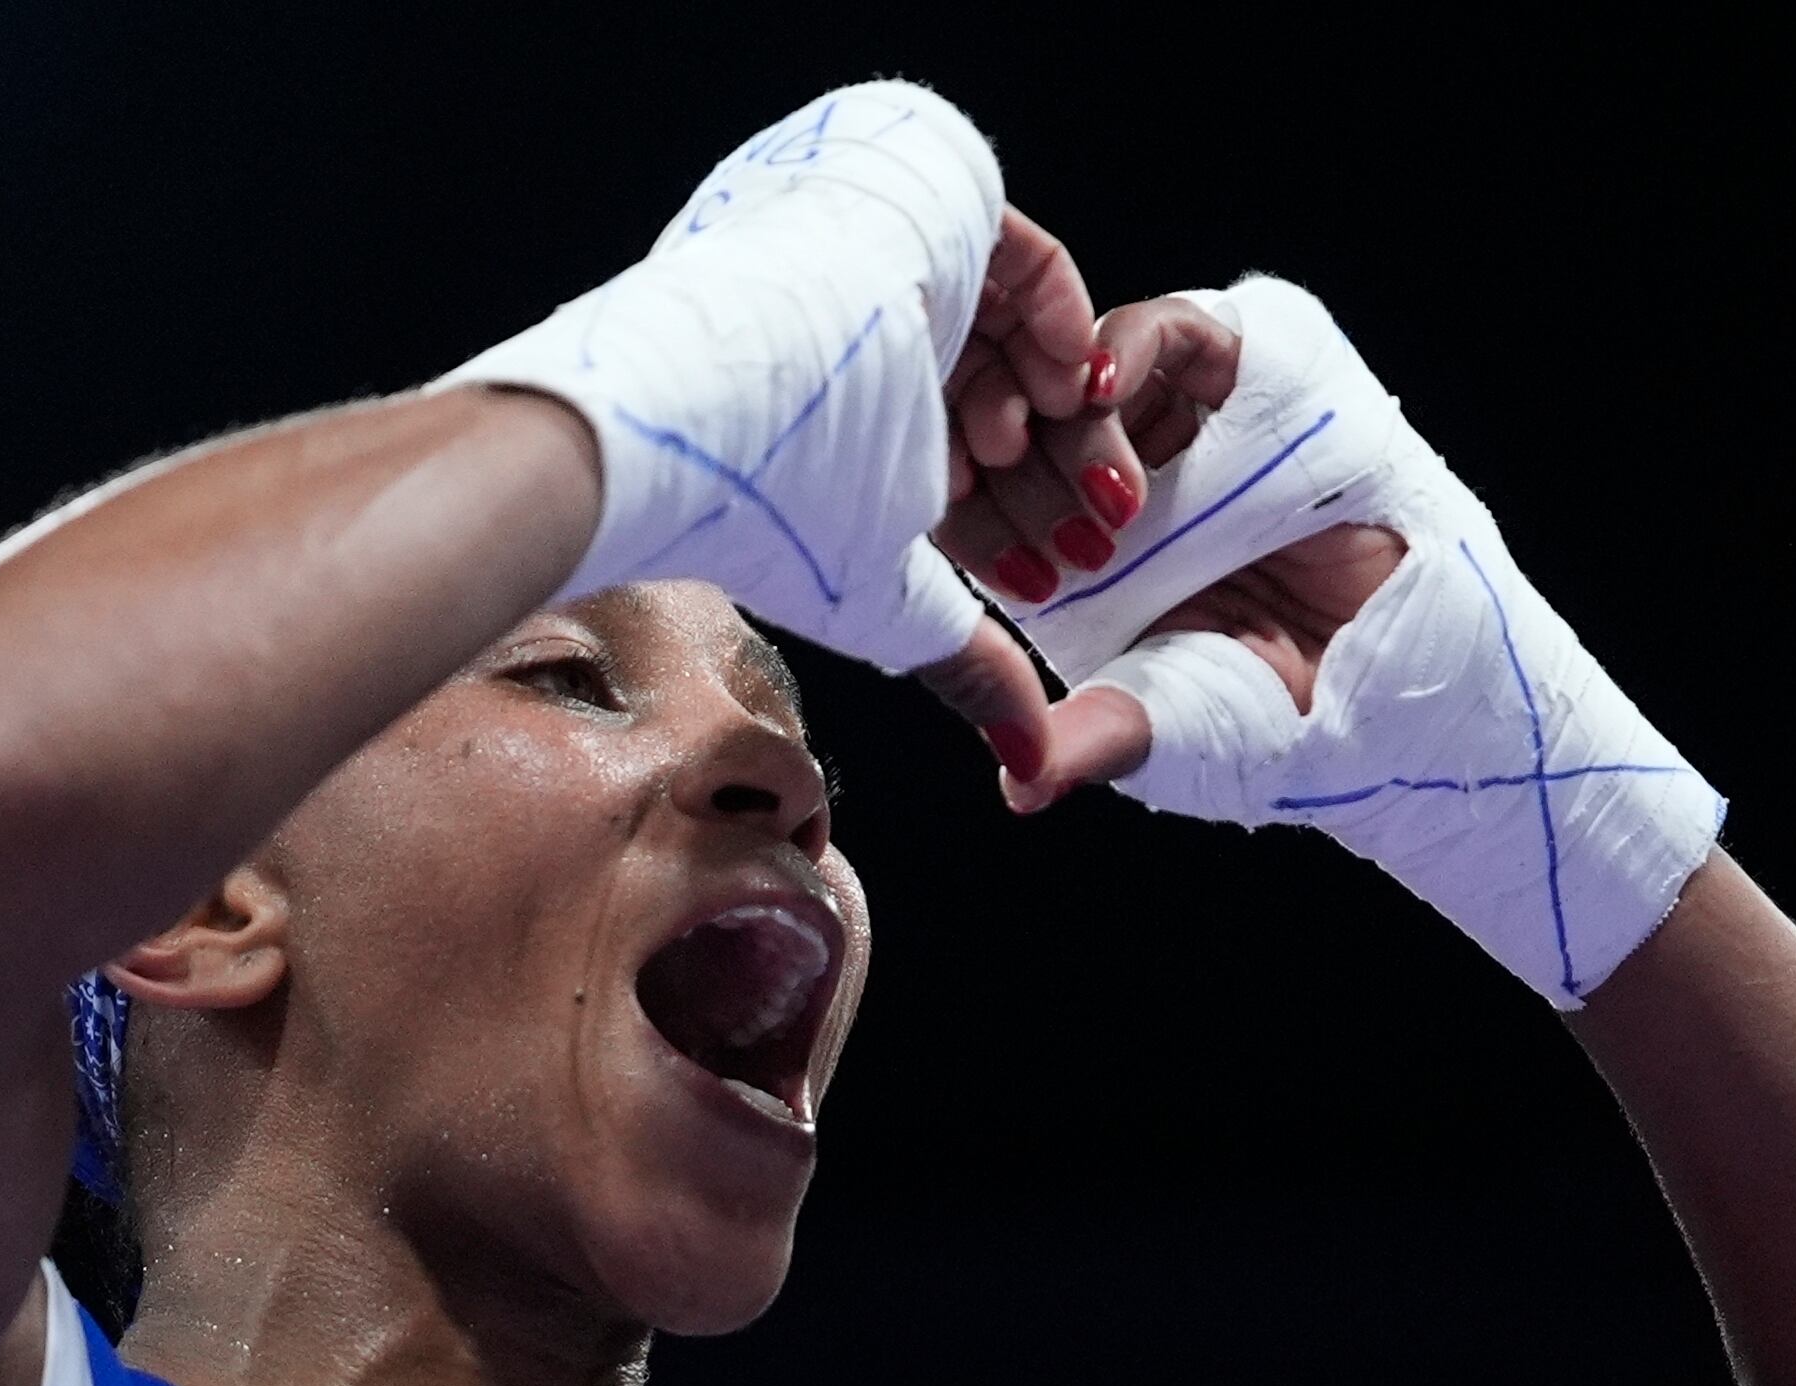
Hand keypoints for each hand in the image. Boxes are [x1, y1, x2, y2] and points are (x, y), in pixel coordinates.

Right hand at [440, 84, 1104, 781]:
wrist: (693, 394)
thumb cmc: (765, 498)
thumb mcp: (887, 593)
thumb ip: (966, 663)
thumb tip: (1034, 770)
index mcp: (844, 422)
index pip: (959, 473)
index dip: (1017, 533)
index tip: (1061, 584)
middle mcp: (864, 343)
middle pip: (1000, 409)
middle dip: (1058, 488)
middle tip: (1102, 539)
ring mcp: (889, 268)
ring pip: (1017, 347)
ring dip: (1062, 428)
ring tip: (1085, 485)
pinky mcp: (919, 204)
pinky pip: (1025, 267)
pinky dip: (1058, 333)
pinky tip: (1068, 399)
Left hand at [936, 292, 1406, 808]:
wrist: (1400, 672)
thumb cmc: (1277, 713)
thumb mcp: (1168, 725)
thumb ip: (1095, 737)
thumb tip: (1018, 788)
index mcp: (1063, 563)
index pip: (978, 507)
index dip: (953, 499)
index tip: (941, 507)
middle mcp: (1104, 488)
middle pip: (1016, 427)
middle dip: (995, 439)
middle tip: (993, 454)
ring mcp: (1170, 431)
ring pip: (1079, 370)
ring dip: (1052, 397)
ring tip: (1048, 434)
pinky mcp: (1240, 378)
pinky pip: (1167, 333)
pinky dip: (1127, 346)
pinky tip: (1102, 388)